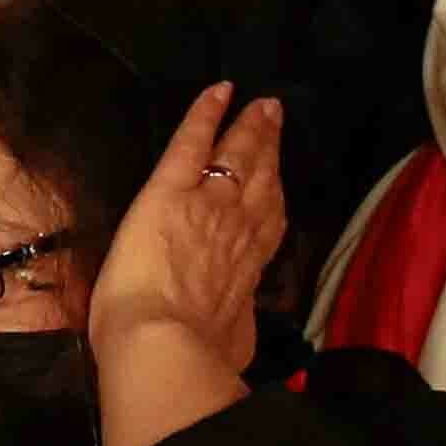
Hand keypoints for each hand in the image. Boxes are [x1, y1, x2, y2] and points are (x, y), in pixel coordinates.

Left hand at [86, 82, 285, 409]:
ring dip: (248, 129)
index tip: (278, 174)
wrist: (166, 344)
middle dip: (269, 146)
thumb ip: (234, 326)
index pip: (267, 220)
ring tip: (260, 106)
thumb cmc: (195, 354)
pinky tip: (219, 91)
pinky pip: (191, 143)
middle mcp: (239, 228)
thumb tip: (236, 341)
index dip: (274, 192)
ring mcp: (208, 204)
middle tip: (275, 114)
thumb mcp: (229, 339)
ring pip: (236, 157)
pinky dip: (205, 115)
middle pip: (261, 178)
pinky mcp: (170, 191)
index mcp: (249, 266)